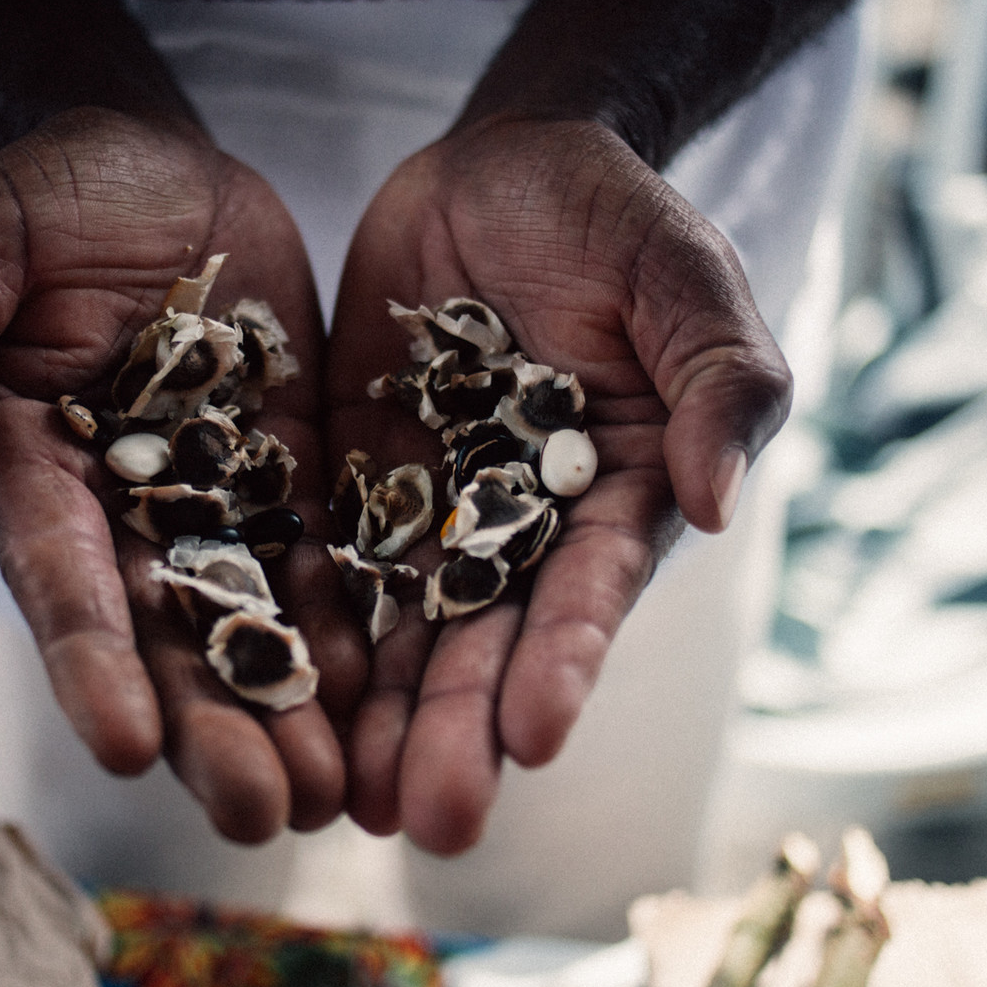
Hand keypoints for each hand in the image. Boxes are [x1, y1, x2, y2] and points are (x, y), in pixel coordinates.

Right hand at [0, 107, 364, 842]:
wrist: (155, 167)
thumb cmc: (45, 195)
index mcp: (30, 469)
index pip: (57, 574)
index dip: (90, 660)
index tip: (127, 746)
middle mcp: (120, 514)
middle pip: (164, 635)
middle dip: (212, 727)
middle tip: (263, 814)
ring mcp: (214, 502)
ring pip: (254, 625)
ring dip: (293, 712)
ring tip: (340, 798)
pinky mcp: (293, 479)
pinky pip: (329, 566)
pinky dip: (358, 633)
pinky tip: (397, 705)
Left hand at [326, 116, 791, 853]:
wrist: (502, 165)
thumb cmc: (617, 216)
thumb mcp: (683, 275)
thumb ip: (717, 378)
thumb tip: (718, 499)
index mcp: (619, 492)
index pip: (591, 586)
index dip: (565, 658)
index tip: (535, 734)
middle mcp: (523, 524)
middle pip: (488, 636)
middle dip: (458, 727)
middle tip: (428, 821)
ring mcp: (431, 507)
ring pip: (400, 623)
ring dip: (377, 716)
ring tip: (347, 803)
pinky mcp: (350, 477)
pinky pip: (321, 558)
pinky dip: (302, 624)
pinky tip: (269, 692)